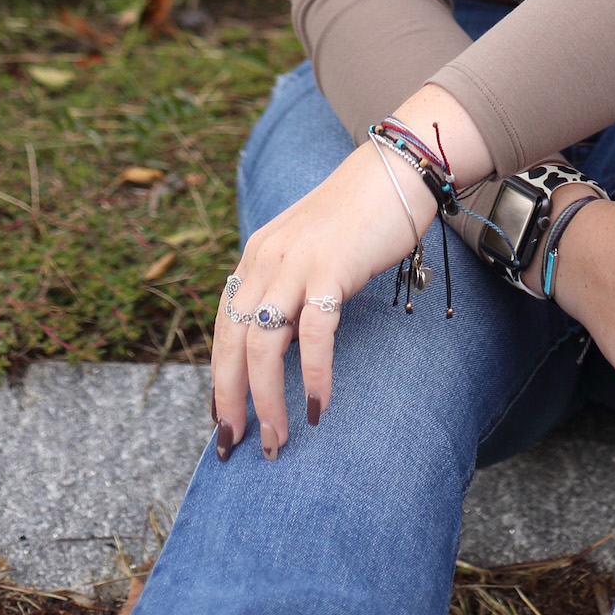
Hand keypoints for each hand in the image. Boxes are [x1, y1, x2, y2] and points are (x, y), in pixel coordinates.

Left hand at [211, 138, 432, 458]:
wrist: (395, 169)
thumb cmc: (359, 215)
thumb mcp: (308, 250)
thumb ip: (288, 288)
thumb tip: (281, 344)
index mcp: (256, 256)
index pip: (223, 327)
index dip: (218, 377)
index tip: (224, 417)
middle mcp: (266, 260)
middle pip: (232, 343)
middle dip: (230, 400)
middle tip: (236, 444)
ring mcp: (296, 264)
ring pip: (263, 346)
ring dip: (267, 400)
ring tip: (278, 439)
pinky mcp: (331, 270)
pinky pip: (314, 333)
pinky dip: (315, 375)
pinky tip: (319, 406)